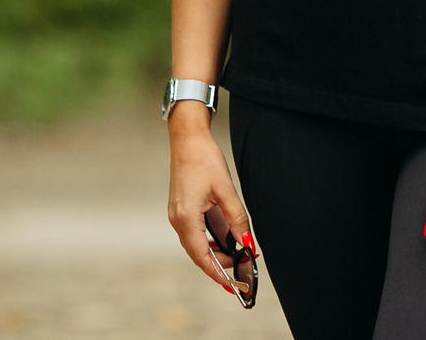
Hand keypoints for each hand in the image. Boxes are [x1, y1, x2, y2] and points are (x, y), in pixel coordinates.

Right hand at [166, 108, 254, 296]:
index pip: (201, 256)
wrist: (187, 139)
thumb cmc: (204, 160)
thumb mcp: (225, 190)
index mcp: (185, 218)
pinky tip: (223, 241)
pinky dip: (208, 241)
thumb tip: (247, 242)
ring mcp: (177, 215)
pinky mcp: (181, 209)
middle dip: (218, 265)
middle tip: (240, 271)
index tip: (232, 285)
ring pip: (196, 244)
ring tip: (235, 257)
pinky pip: (194, 233)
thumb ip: (237, 218)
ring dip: (214, 253)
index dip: (216, 273)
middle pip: (197, 253)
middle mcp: (178, 220)